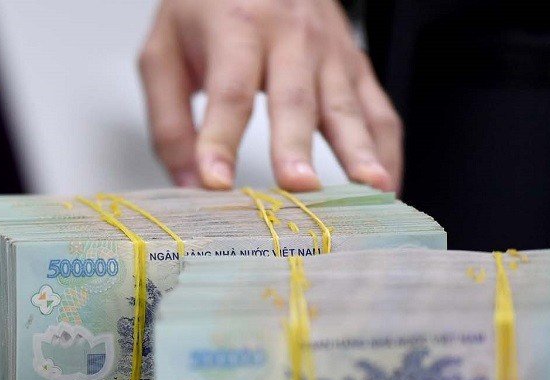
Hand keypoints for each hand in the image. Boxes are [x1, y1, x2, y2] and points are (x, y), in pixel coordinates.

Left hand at [139, 0, 401, 190]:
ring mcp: (330, 50)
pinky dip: (386, 152)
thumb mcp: (163, 54)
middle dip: (296, 146)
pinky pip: (379, 111)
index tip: (216, 181)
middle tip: (298, 188)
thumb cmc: (206, 11)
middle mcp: (291, 35)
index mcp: (237, 27)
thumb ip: (169, 125)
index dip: (221, 139)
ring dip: (359, 152)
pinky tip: (385, 187)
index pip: (230, 91)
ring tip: (369, 192)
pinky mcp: (355, 66)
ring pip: (347, 106)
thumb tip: (190, 186)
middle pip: (294, 98)